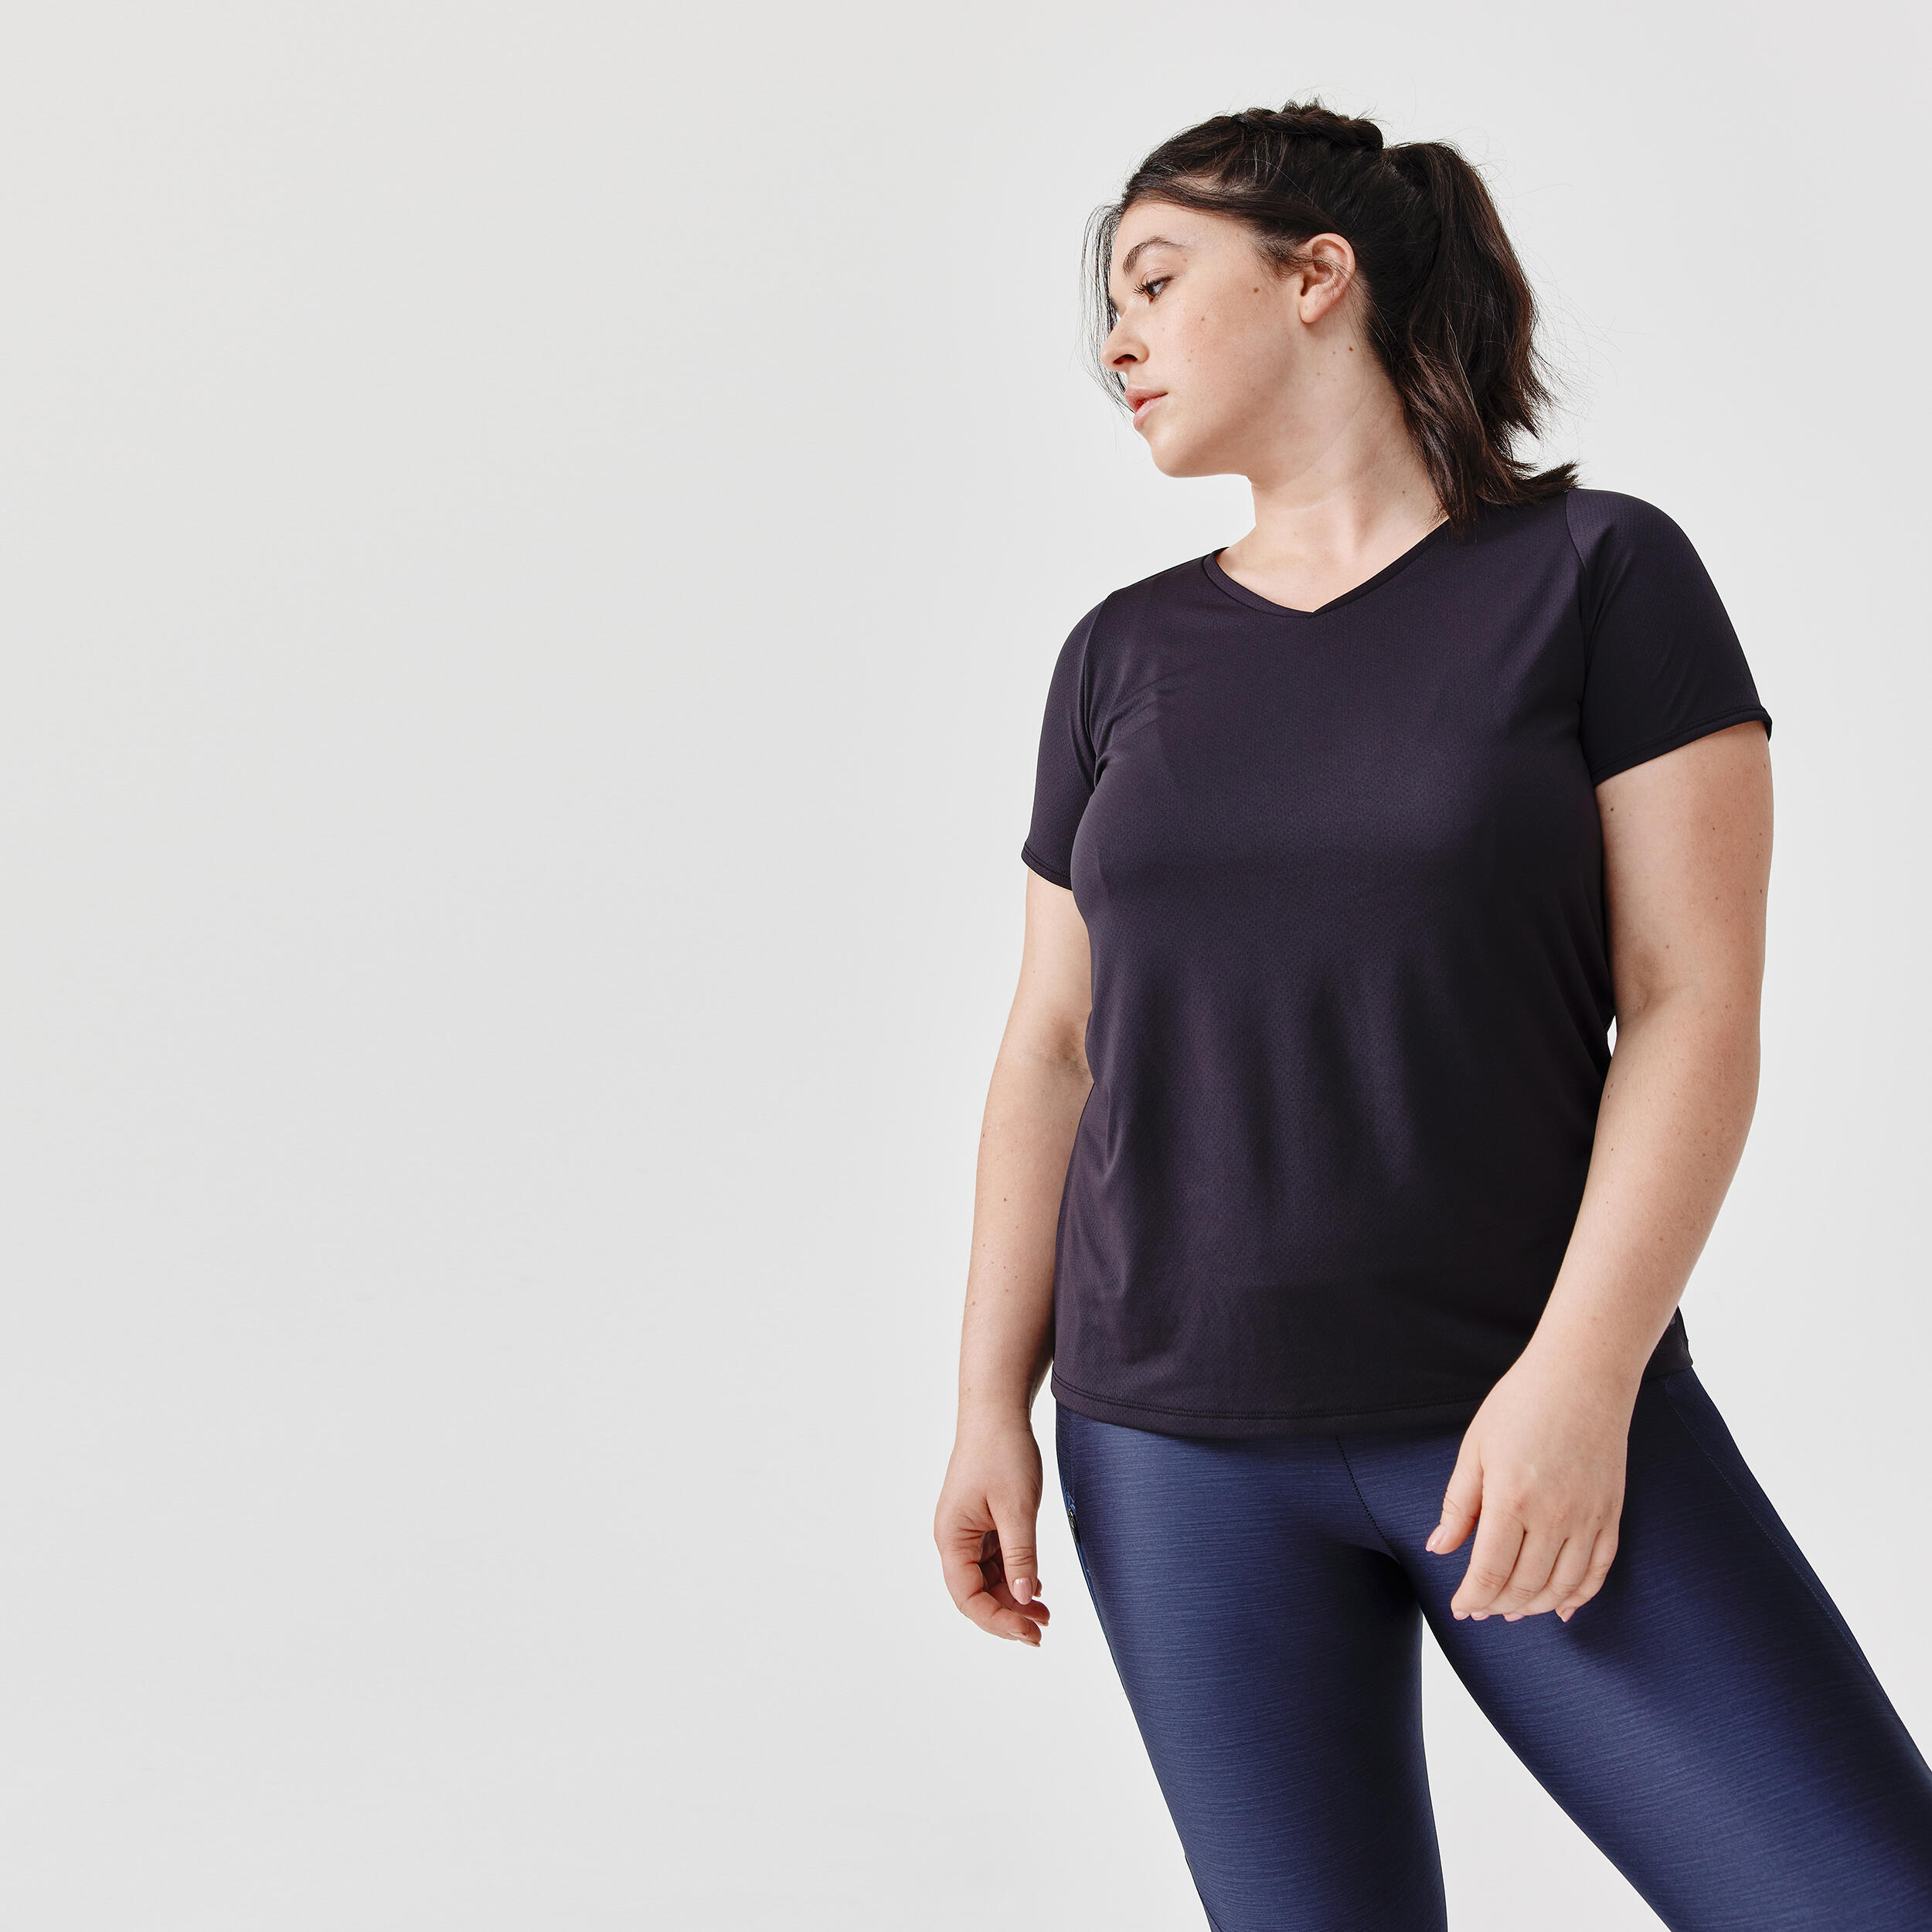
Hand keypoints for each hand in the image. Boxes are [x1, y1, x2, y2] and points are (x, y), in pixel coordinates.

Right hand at [934, 1418, 1052, 1645]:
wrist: (998, 1413)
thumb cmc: (1002, 1453)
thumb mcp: (1017, 1508)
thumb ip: (1020, 1556)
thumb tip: (1025, 1598)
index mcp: (952, 1538)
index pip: (967, 1597)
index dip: (997, 1621)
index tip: (1028, 1632)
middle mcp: (955, 1539)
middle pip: (976, 1593)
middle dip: (1007, 1614)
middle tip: (1042, 1631)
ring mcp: (969, 1531)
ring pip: (987, 1579)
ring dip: (1014, 1598)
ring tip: (1046, 1614)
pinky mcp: (983, 1522)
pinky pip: (995, 1560)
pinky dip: (1015, 1575)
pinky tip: (1037, 1585)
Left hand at [1425, 1352, 1633, 1623]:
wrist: (1583, 1374)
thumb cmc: (1520, 1404)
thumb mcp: (1475, 1447)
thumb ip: (1458, 1503)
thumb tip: (1439, 1548)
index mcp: (1511, 1498)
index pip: (1489, 1570)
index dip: (1473, 1596)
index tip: (1460, 1607)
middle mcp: (1554, 1515)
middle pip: (1525, 1584)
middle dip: (1498, 1605)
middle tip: (1481, 1610)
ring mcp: (1588, 1517)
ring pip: (1562, 1586)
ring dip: (1535, 1607)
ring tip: (1512, 1611)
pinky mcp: (1612, 1513)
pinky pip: (1599, 1570)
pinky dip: (1579, 1596)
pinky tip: (1561, 1607)